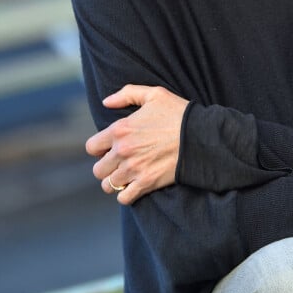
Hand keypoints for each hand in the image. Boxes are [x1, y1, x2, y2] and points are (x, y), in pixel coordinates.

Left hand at [85, 84, 189, 204]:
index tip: (109, 148)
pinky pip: (124, 198)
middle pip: (98, 170)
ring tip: (125, 176)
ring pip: (108, 185)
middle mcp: (122, 151)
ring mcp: (133, 169)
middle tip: (118, 164)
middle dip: (106, 167)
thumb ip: (126, 94)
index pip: (91, 147)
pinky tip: (133, 187)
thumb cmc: (178, 113)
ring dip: (115, 182)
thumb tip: (106, 102)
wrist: (200, 136)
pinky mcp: (146, 183)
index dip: (99, 148)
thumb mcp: (154, 94)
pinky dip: (126, 195)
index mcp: (120, 129)